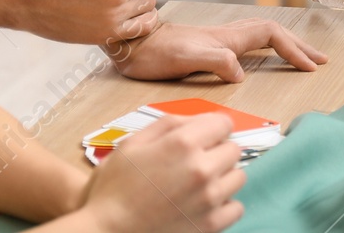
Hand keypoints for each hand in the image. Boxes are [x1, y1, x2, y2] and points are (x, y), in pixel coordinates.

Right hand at [78, 113, 244, 232]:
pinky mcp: (210, 225)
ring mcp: (208, 199)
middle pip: (234, 150)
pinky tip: (204, 205)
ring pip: (238, 177)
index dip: (213, 128)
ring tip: (199, 185)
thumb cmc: (114, 188)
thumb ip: (168, 125)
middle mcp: (201, 169)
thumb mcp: (132, 144)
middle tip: (197, 163)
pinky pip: (236, 207)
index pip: (224, 123)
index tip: (204, 137)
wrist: (105, 232)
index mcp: (182, 144)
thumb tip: (196, 121)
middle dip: (218, 152)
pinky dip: (224, 205)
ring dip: (222, 178)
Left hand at [106, 17, 329, 82]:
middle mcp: (227, 36)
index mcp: (228, 38)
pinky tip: (267, 57)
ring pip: (263, 37)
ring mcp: (219, 41)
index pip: (272, 37)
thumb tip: (242, 74)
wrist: (131, 43)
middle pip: (274, 33)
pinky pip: (250, 45)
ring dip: (286, 45)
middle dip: (299, 45)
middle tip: (321, 59)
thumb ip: (217, 61)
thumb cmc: (155, 52)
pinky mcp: (210, 48)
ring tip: (303, 57)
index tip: (312, 67)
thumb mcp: (186, 57)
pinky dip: (268, 49)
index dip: (294, 50)